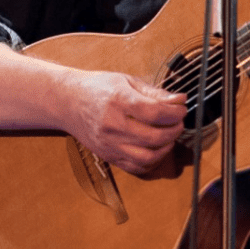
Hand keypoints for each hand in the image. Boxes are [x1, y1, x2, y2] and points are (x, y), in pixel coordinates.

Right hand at [58, 69, 186, 175]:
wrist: (68, 102)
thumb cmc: (97, 88)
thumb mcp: (127, 81)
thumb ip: (154, 92)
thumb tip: (179, 100)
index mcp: (118, 101)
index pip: (155, 112)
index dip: (174, 113)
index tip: (181, 109)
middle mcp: (113, 125)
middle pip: (154, 136)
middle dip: (174, 130)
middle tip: (178, 122)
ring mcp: (110, 144)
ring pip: (147, 156)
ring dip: (166, 148)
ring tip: (170, 136)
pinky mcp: (108, 156)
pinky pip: (136, 167)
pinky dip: (152, 161)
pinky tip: (156, 148)